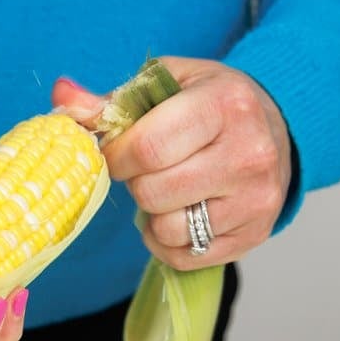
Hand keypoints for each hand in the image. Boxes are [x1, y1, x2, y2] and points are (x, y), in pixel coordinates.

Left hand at [52, 56, 292, 269]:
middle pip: (155, 191)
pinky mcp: (254, 235)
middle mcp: (249, 153)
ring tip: (167, 190)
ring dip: (153, 214)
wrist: (276, 130)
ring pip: (169, 229)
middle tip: (146, 170)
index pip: (150, 147)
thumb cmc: (212, 103)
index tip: (116, 153)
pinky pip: (185, 255)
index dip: (117, 156)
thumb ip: (112, 99)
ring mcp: (256, 200)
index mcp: (225, 104)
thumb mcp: (168, 85)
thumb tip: (62, 97)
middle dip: (136, 182)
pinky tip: (178, 214)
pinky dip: (168, 241)